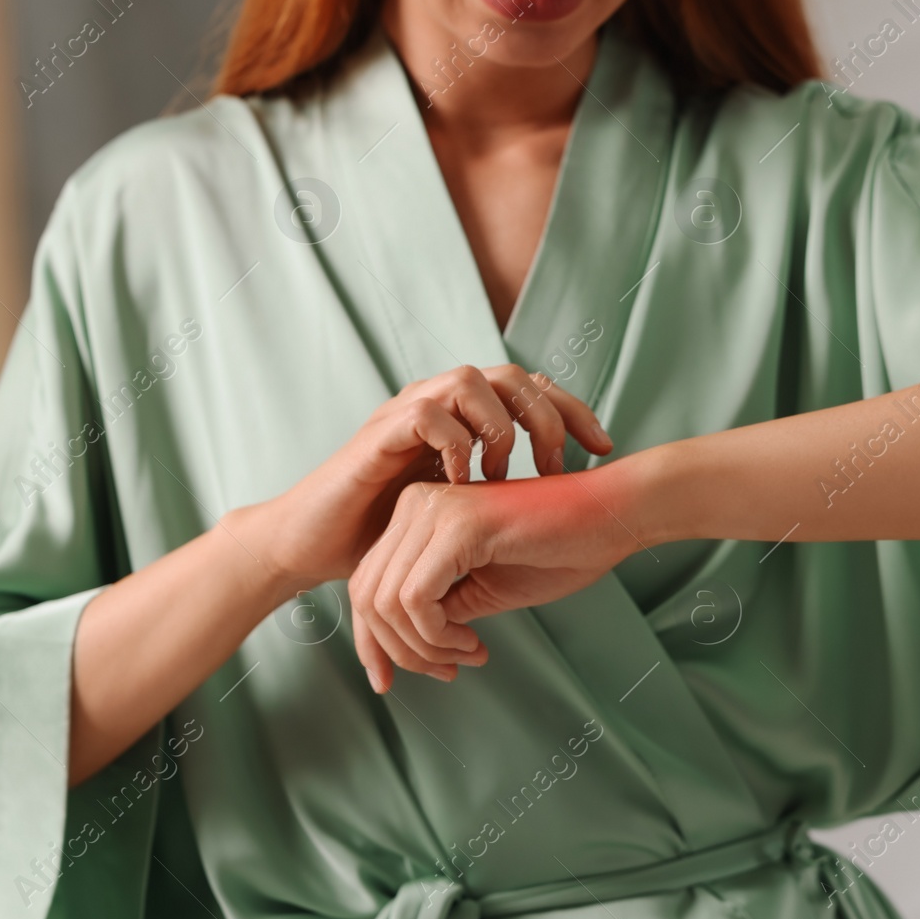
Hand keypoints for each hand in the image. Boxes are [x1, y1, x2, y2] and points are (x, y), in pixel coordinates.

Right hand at [258, 366, 612, 654]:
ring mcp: (405, 413)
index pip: (528, 391)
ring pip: (470, 380)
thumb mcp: (457, 513)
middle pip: (509, 374)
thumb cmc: (382, 533)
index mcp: (461, 420)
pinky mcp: (378, 433)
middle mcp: (436, 405)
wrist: (313, 544)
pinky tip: (464, 483)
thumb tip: (563, 508)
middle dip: (546, 415)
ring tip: (506, 473)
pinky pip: (427, 412)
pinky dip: (454, 442)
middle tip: (562, 464)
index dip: (572, 411)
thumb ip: (499, 499)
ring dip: (499, 425)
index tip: (606, 448)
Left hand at [348, 470, 637, 691]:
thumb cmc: (559, 548)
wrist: (612, 516)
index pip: (367, 584)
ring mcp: (433, 510)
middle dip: (398, 651)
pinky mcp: (458, 526)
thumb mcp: (483, 589)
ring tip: (465, 653)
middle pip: (366, 595)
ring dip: (423, 647)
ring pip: (386, 602)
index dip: (373, 641)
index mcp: (417, 513)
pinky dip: (438, 635)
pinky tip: (471, 641)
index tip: (390, 680)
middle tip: (444, 670)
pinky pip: (416, 600)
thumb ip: (439, 610)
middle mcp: (416, 504)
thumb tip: (405, 645)